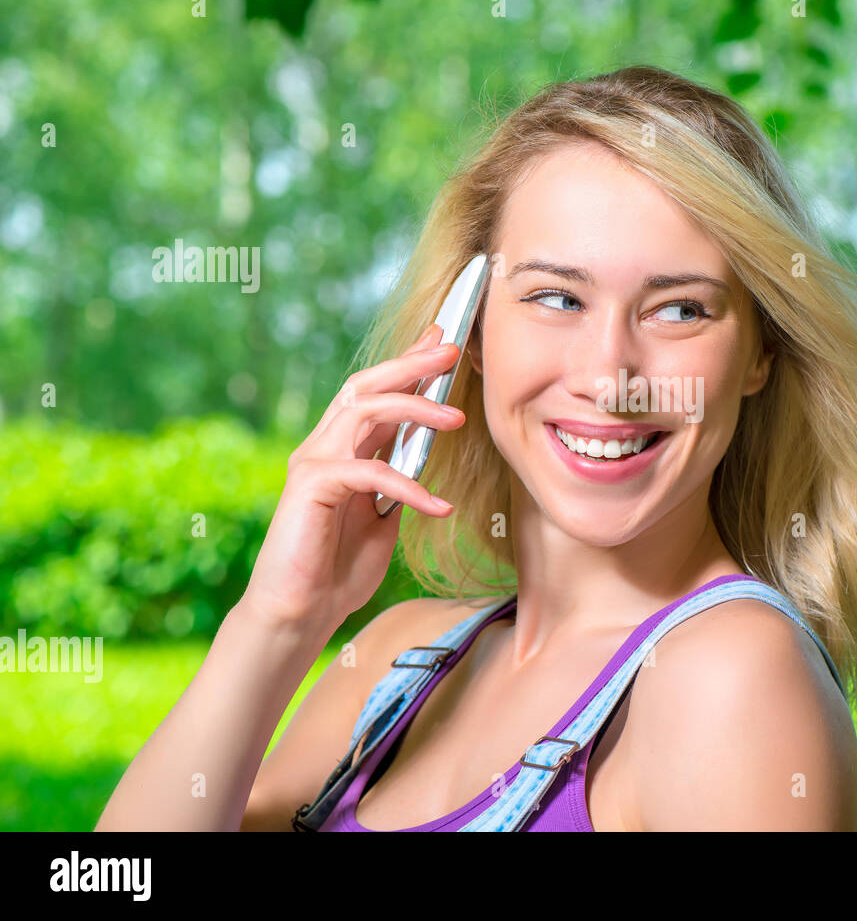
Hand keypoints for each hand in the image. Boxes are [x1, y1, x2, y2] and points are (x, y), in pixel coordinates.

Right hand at [241, 323, 465, 634]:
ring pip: (363, 411)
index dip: (408, 365)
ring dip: (415, 408)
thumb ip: (399, 484)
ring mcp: (312, 463)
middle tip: (451, 350)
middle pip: (366, 386)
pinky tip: (439, 506)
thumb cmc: (337, 569)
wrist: (299, 613)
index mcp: (343, 451)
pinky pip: (368, 472)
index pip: (376, 395)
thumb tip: (428, 454)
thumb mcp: (383, 518)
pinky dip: (408, 486)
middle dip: (410, 364)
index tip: (443, 342)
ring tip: (458, 417)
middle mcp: (323, 447)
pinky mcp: (310, 486)